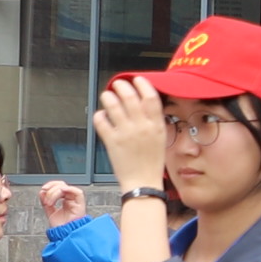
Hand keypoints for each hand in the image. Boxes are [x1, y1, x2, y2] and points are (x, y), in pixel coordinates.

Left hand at [38, 179, 87, 228]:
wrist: (64, 235)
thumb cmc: (60, 227)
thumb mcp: (49, 211)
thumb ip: (45, 201)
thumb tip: (42, 192)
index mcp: (64, 200)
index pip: (59, 187)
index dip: (51, 185)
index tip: (43, 189)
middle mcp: (70, 199)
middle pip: (62, 185)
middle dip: (51, 189)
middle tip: (45, 198)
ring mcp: (75, 201)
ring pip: (67, 188)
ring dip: (55, 192)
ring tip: (49, 203)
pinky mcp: (80, 204)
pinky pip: (77, 192)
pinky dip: (68, 189)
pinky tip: (62, 191)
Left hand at [92, 76, 170, 193]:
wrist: (143, 182)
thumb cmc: (152, 162)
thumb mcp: (161, 138)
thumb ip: (154, 121)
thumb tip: (144, 103)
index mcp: (156, 125)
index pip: (150, 97)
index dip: (143, 84)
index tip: (137, 79)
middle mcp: (141, 127)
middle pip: (130, 97)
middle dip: (122, 86)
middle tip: (117, 84)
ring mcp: (125, 134)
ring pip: (113, 106)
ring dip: (108, 97)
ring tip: (107, 95)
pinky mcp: (112, 142)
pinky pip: (101, 122)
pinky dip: (99, 115)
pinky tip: (101, 115)